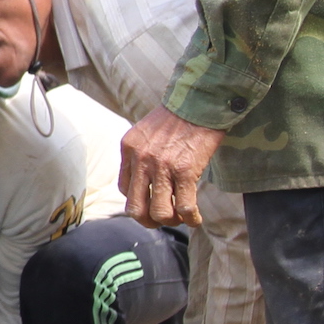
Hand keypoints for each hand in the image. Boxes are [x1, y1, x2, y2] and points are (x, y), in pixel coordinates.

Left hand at [119, 106, 224, 226]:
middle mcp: (140, 158)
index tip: (153, 203)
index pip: (124, 189)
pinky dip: (191, 219)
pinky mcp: (184, 170)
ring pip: (159, 213)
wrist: (199, 102)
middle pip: (135, 208)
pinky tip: (196, 218)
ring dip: (171, 221)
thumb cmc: (177, 118)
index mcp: (129, 148)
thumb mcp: (147, 132)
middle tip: (164, 219)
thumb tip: (144, 181)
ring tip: (182, 217)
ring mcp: (161, 166)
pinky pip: (183, 207)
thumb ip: (141, 153)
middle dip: (149, 221)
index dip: (139, 202)